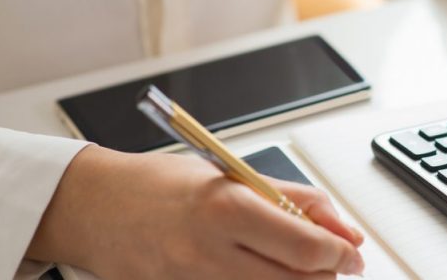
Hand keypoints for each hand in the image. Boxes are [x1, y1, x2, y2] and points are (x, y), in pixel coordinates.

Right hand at [25, 145, 364, 278]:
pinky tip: (261, 273)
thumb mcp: (235, 176)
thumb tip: (344, 231)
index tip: (351, 253)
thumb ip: (296, 202)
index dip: (341, 255)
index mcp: (227, 210)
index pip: (308, 249)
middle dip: (326, 274)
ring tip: (293, 264)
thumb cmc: (162, 184)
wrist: (95, 208)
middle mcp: (208, 255)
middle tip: (331, 261)